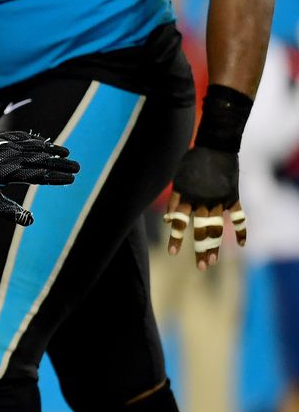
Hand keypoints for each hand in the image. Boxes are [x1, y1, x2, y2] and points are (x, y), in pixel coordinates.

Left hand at [0, 132, 79, 226]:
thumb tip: (30, 221)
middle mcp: (15, 158)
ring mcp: (11, 146)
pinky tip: (47, 143)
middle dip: (62, 164)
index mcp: (13, 174)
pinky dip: (40, 141)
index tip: (71, 179)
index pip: (42, 176)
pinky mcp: (5, 138)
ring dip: (54, 150)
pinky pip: (27, 138)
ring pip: (38, 147)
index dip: (58, 177)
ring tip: (67, 153)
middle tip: (77, 168)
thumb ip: (9, 211)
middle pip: (44, 160)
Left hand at [165, 145, 246, 270]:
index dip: (175, 238)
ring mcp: (220, 200)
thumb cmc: (191, 163)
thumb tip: (167, 220)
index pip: (178, 222)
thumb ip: (174, 201)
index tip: (172, 253)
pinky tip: (242, 244)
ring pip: (218, 227)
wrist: (216, 144)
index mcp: (187, 197)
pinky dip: (242, 229)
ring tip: (213, 261)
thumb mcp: (178, 180)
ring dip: (216, 246)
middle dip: (201, 250)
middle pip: (202, 231)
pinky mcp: (232, 196)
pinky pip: (240, 216)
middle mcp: (203, 202)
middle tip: (201, 267)